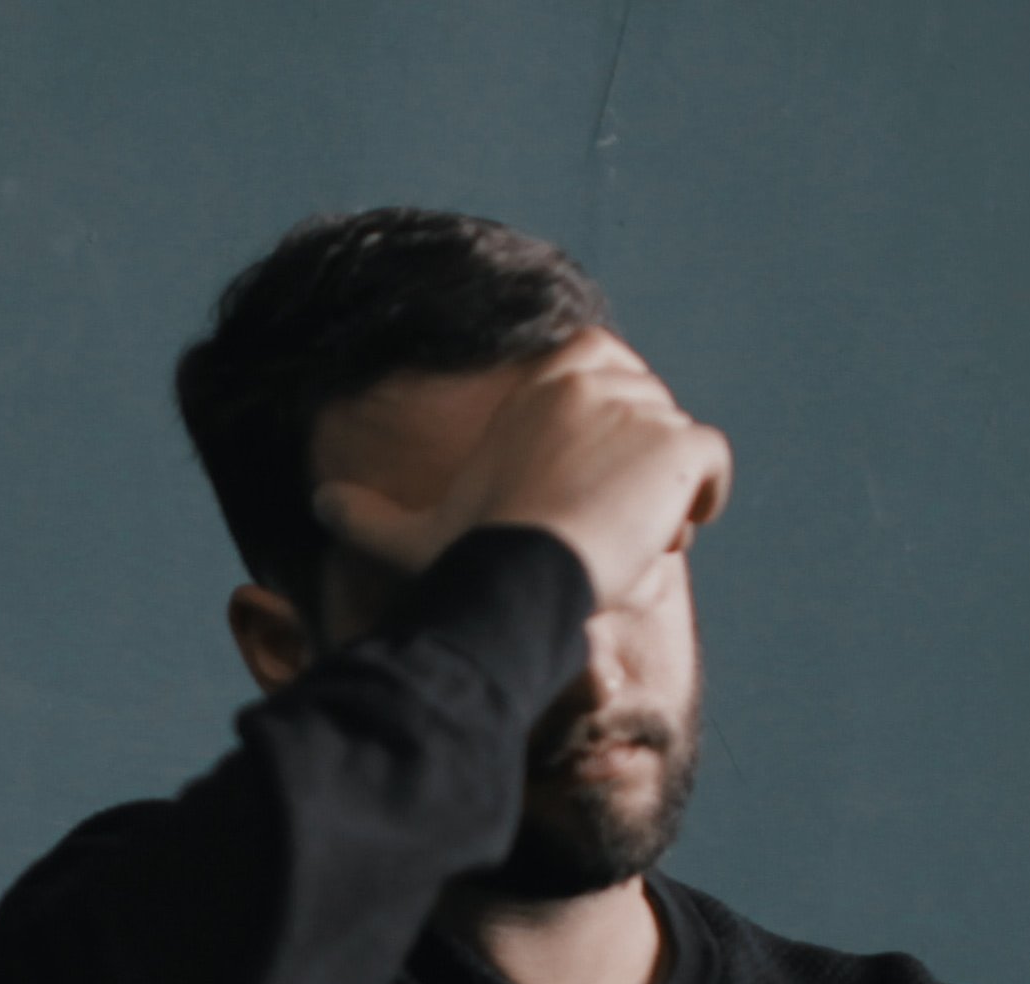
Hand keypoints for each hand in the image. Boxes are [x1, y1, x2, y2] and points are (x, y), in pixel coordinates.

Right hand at [310, 329, 732, 612]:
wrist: (520, 572)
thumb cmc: (468, 554)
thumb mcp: (412, 532)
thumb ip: (366, 515)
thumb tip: (316, 504)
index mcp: (542, 382)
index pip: (603, 365)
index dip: (607, 417)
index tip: (592, 471)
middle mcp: (594, 379)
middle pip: (647, 408)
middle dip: (637, 460)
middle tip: (607, 521)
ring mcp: (640, 407)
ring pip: (676, 444)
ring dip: (664, 490)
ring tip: (630, 539)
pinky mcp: (679, 444)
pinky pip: (713, 463)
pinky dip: (704, 496)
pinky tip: (671, 532)